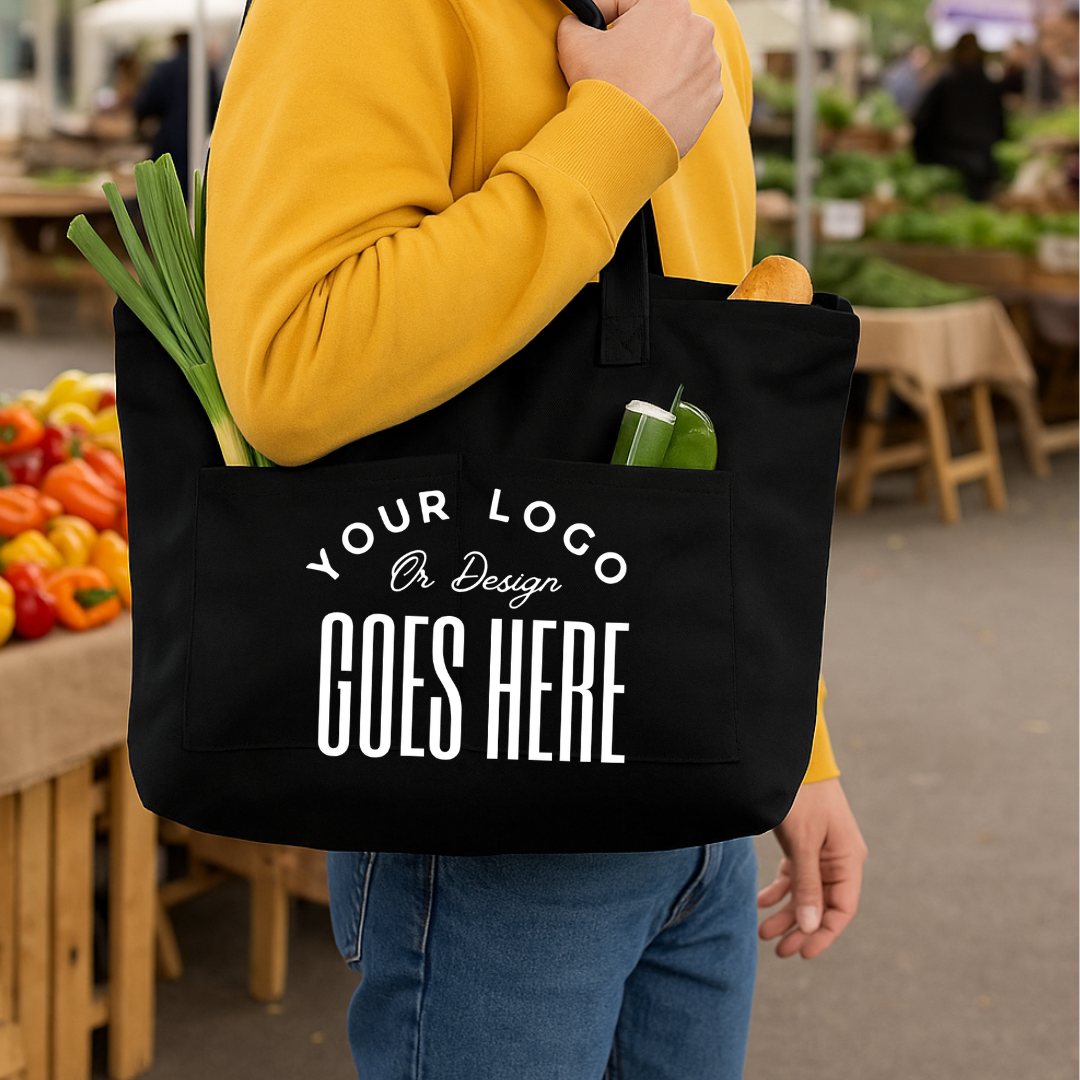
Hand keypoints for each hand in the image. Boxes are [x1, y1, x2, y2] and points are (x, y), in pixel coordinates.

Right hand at [556, 0, 723, 157]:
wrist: (625, 144)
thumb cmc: (604, 89)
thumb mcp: (574, 44)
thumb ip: (576, 24)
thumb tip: (578, 25)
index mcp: (668, 5)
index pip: (629, 3)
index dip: (604, 16)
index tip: (593, 33)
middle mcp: (698, 30)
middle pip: (658, 31)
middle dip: (637, 44)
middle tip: (616, 67)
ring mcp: (709, 66)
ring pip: (676, 60)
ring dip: (657, 69)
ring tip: (634, 90)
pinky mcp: (711, 98)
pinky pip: (688, 89)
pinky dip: (671, 95)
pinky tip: (650, 106)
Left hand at [757, 777, 866, 958]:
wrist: (790, 760)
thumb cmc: (801, 797)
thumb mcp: (803, 843)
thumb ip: (807, 885)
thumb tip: (811, 927)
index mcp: (848, 860)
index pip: (842, 909)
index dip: (824, 934)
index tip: (803, 953)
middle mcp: (838, 859)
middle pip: (822, 905)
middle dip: (800, 928)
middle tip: (778, 950)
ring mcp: (821, 852)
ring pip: (805, 893)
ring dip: (786, 913)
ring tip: (763, 932)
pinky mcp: (803, 844)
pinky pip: (794, 876)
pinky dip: (778, 890)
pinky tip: (761, 902)